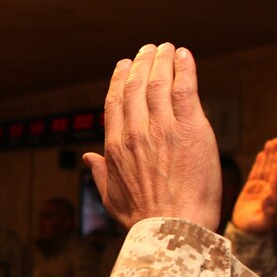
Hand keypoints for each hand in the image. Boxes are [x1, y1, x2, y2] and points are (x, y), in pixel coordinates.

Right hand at [83, 43, 220, 230]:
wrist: (172, 228)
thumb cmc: (143, 220)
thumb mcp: (112, 199)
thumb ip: (100, 174)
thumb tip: (87, 157)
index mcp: (115, 147)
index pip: (115, 102)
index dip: (119, 79)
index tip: (124, 65)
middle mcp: (136, 132)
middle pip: (135, 86)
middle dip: (142, 63)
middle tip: (149, 49)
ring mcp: (163, 128)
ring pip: (159, 81)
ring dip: (162, 60)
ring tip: (167, 48)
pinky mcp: (190, 128)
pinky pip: (185, 88)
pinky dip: (184, 68)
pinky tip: (184, 56)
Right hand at [232, 138, 276, 233]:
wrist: (246, 232)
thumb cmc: (256, 228)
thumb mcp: (263, 222)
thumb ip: (268, 211)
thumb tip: (269, 196)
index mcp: (272, 196)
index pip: (276, 177)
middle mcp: (268, 190)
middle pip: (271, 169)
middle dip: (274, 155)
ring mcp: (259, 188)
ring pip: (264, 169)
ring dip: (268, 156)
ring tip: (271, 142)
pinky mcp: (250, 189)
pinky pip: (255, 173)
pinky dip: (258, 164)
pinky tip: (261, 154)